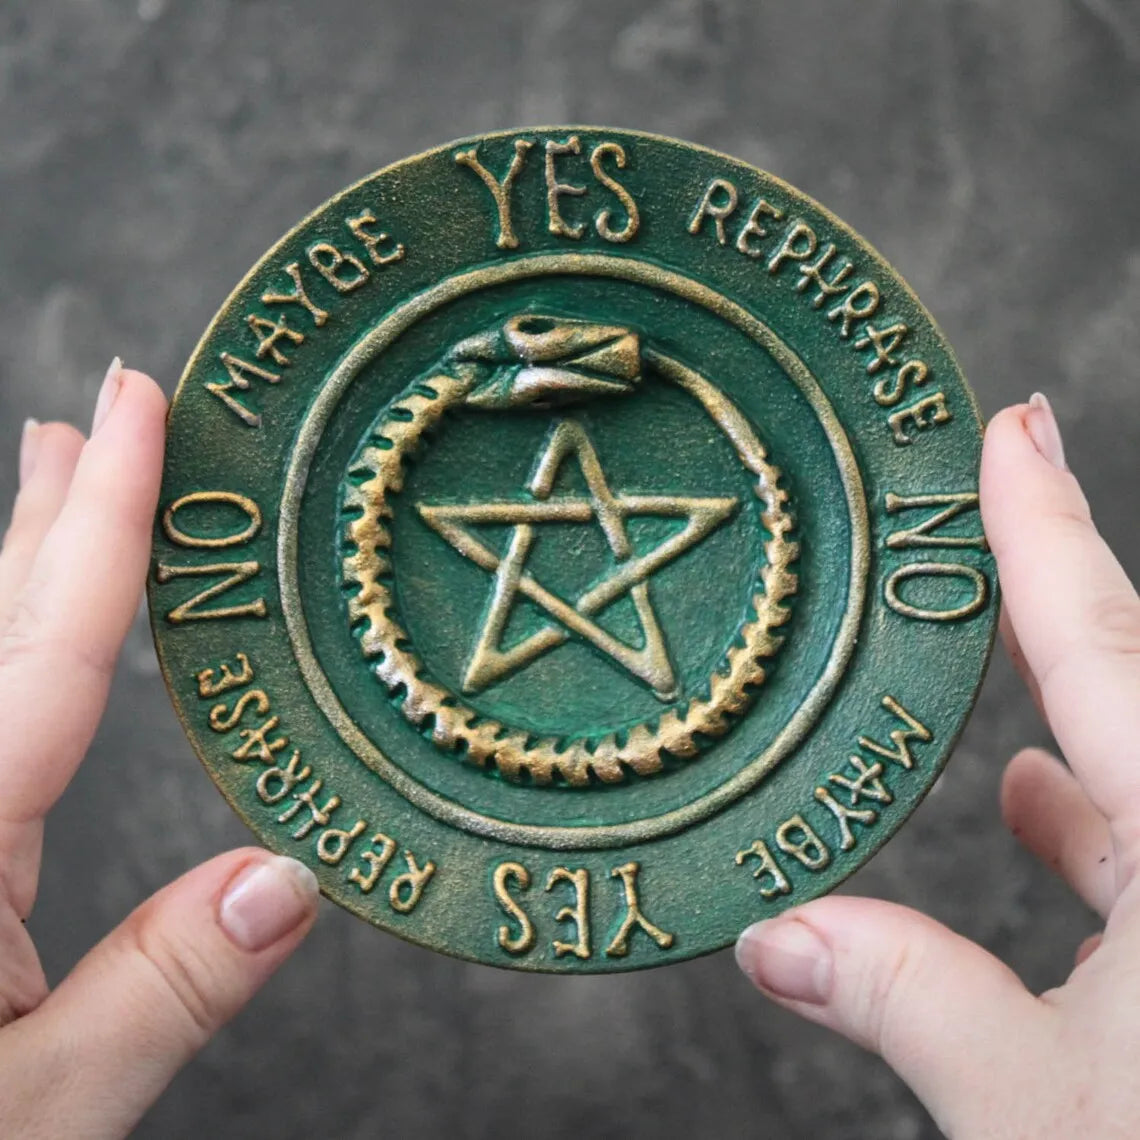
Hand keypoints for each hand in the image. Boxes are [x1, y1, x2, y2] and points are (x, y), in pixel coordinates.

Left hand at [0, 362, 318, 1136]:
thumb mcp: (41, 1120)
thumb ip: (163, 993)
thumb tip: (292, 883)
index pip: (46, 651)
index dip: (100, 519)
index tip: (130, 405)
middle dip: (48, 515)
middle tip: (97, 418)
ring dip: (26, 576)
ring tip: (64, 491)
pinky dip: (16, 665)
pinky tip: (32, 656)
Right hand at [735, 393, 1139, 1136]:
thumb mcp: (1032, 1108)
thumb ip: (900, 997)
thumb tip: (773, 938)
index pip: (1099, 644)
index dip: (1039, 522)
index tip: (1010, 424)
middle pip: (1137, 681)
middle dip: (1060, 588)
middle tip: (1005, 496)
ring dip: (1078, 725)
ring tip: (1004, 683)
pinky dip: (1106, 830)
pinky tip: (1048, 820)